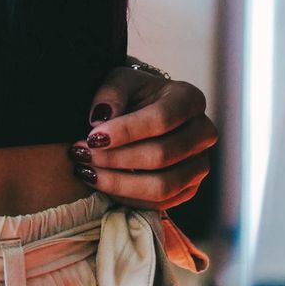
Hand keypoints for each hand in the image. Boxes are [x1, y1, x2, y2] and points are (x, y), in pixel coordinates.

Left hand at [72, 60, 217, 210]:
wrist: (144, 114)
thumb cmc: (133, 95)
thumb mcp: (120, 81)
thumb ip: (110, 93)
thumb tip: (101, 119)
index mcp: (189, 99)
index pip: (161, 119)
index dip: (126, 132)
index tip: (92, 138)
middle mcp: (203, 132)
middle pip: (161, 156)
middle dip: (115, 159)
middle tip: (81, 154)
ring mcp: (199, 165)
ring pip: (161, 186)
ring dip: (118, 183)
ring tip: (86, 172)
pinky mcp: (188, 190)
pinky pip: (159, 204)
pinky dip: (126, 197)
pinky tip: (100, 184)